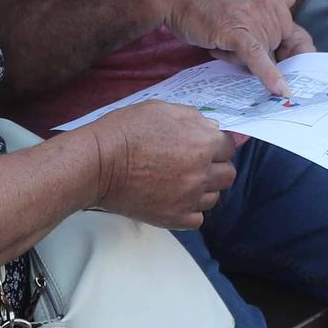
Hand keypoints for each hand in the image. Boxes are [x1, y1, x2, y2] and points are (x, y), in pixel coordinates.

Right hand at [87, 102, 237, 228]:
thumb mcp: (161, 109)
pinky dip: (190, 210)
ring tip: (182, 182)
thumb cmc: (125, 131)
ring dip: (204, 189)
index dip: (216, 144)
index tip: (204, 145)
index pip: (229, 146)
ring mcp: (189, 198)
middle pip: (228, 174)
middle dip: (216, 167)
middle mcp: (201, 173)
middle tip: (198, 164)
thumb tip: (210, 128)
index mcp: (202, 143)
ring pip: (214, 197)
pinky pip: (198, 219)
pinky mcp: (174, 218)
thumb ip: (192, 118)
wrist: (98, 164)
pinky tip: (176, 199)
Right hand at [153, 0, 311, 96]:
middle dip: (254, 46)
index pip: (284, 25)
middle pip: (274, 40)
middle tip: (225, 37)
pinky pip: (257, 56)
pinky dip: (269, 75)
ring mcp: (250, 14)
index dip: (268, 38)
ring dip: (240, 54)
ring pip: (262, 50)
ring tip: (217, 39)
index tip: (253, 42)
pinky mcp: (234, 31)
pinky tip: (280, 90)